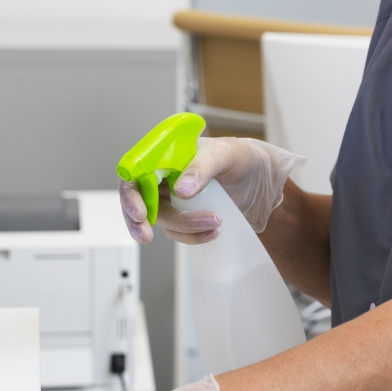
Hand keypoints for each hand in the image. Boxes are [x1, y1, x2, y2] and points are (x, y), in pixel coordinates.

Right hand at [119, 137, 303, 244]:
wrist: (262, 179)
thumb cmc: (240, 157)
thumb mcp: (224, 154)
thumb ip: (202, 168)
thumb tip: (180, 190)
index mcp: (164, 155)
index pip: (133, 172)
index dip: (129, 194)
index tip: (139, 212)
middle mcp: (163, 177)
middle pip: (138, 201)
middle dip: (140, 221)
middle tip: (146, 235)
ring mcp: (172, 199)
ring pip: (160, 220)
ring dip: (183, 227)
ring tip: (214, 223)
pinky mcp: (185, 216)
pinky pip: (178, 232)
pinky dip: (192, 236)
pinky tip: (213, 232)